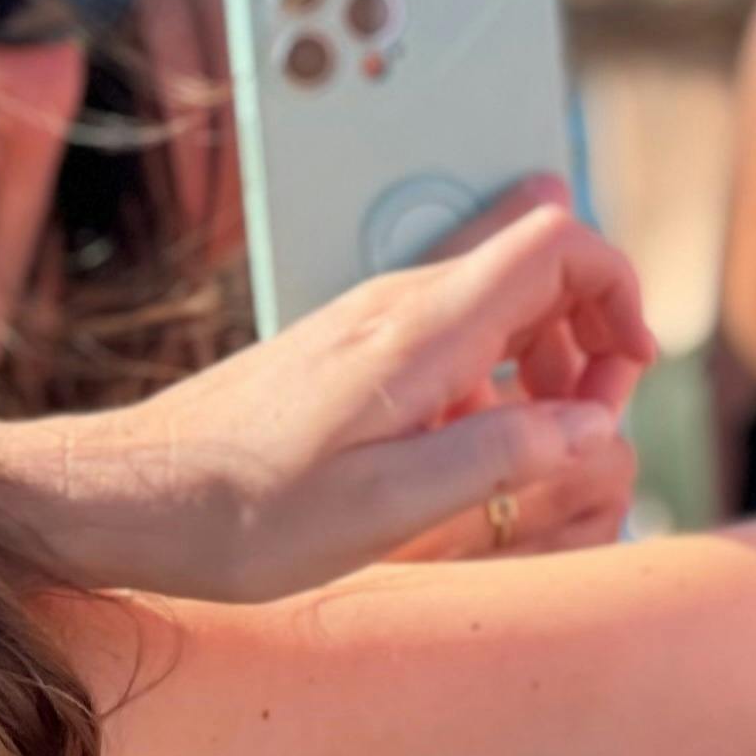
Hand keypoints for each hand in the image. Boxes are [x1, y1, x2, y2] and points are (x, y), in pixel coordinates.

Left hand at [0, 181, 652, 600]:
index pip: (557, 242)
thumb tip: (596, 424)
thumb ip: (503, 455)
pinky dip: (490, 378)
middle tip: (585, 425)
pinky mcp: (346, 351)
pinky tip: (464, 449)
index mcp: (421, 331)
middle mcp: (398, 305)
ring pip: (496, 302)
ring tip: (535, 444)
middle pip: (538, 265)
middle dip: (590, 334)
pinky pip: (450, 336)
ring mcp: (369, 323)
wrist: (129, 496)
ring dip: (544, 361)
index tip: (627, 372)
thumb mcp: (389, 508)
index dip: (617, 291)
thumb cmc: (245, 514)